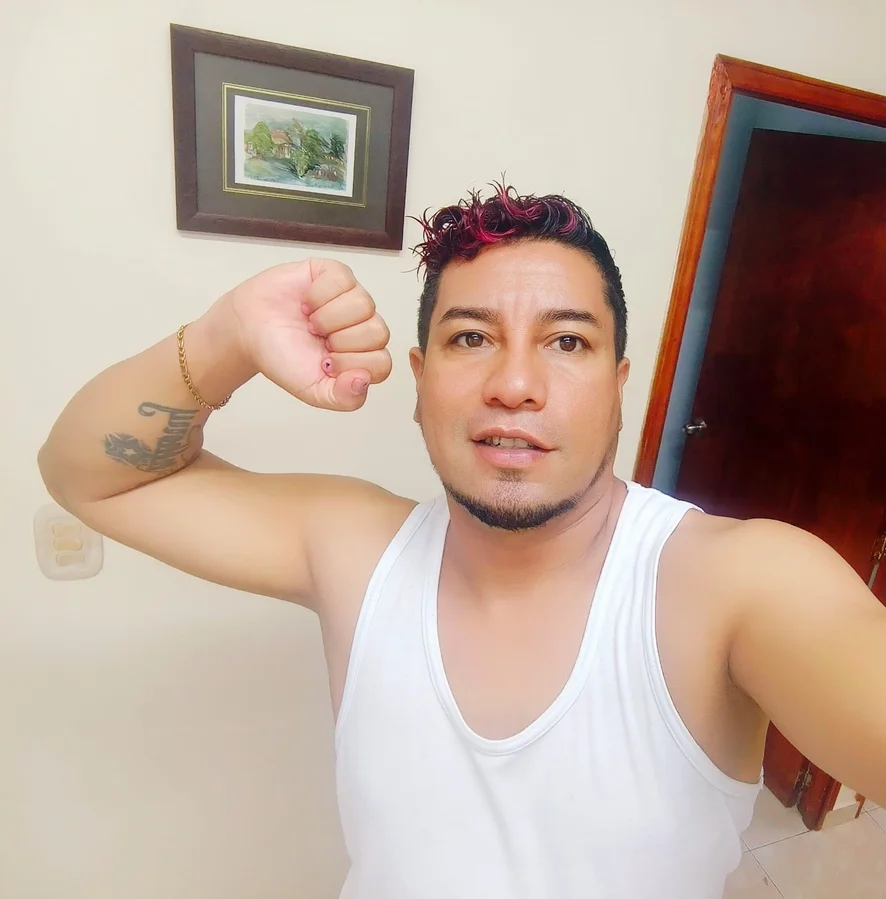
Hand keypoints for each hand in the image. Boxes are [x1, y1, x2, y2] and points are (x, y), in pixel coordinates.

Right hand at [222, 259, 392, 411]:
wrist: (247, 331)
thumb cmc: (281, 357)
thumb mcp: (312, 391)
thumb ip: (343, 398)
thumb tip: (364, 380)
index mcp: (362, 356)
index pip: (381, 363)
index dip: (351, 365)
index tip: (325, 364)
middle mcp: (362, 326)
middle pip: (378, 333)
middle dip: (340, 341)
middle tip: (317, 341)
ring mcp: (351, 297)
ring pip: (364, 305)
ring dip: (328, 318)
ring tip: (310, 322)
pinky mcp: (335, 274)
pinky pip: (343, 280)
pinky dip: (318, 295)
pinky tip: (306, 303)